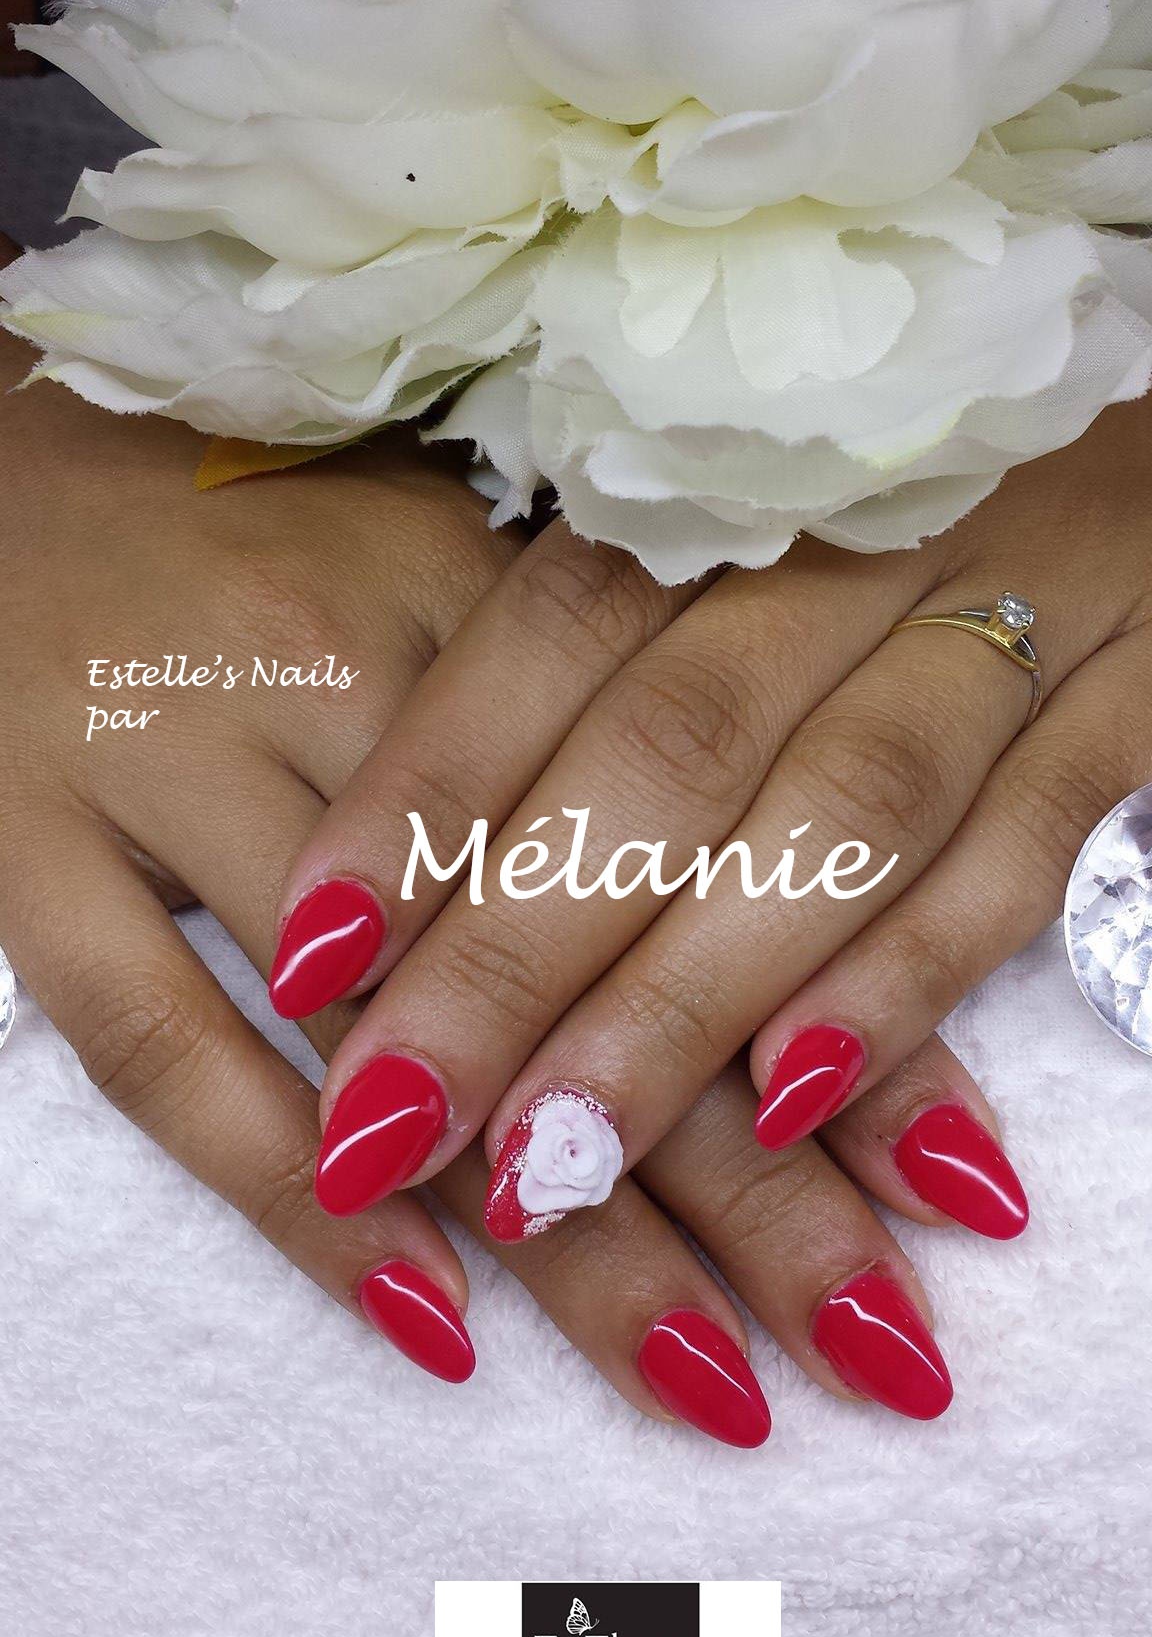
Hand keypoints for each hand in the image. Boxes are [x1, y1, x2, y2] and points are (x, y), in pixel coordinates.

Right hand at [0, 348, 961, 1438]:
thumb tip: (798, 857)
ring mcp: (171, 763)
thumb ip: (608, 695)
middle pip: (579, 960)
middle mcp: (339, 671)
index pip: (693, 842)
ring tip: (711, 1382)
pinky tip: (423, 1318)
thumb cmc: (263, 521)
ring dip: (567, 1226)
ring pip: (402, 1034)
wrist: (0, 459)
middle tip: (874, 1336)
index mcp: (478, 594)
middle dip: (745, 1169)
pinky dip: (288, 1193)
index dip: (828, 1009)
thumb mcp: (460, 559)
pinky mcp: (33, 848)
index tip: (947, 1174)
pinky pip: (162, 1047)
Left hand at [280, 403, 1148, 1248]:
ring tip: (556, 1168)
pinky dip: (909, 971)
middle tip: (394, 1125)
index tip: (308, 955)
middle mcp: (866, 527)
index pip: (556, 629)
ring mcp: (1023, 597)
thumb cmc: (905, 486)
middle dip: (522, 952)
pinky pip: (1024, 840)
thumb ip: (608, 657)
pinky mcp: (1146, 680)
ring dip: (688, 1000)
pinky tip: (797, 1104)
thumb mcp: (757, 519)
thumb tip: (403, 876)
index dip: (430, 791)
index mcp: (743, 468)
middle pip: (669, 748)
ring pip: (835, 810)